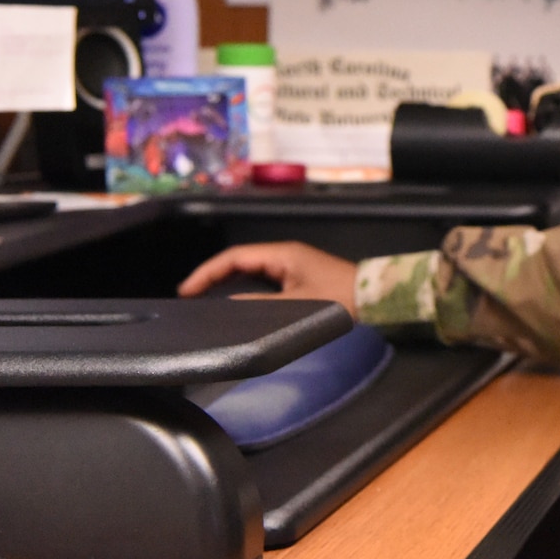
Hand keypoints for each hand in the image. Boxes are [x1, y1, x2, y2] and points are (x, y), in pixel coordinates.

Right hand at [179, 241, 358, 317]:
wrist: (372, 296)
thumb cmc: (338, 297)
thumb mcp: (296, 303)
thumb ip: (260, 304)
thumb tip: (228, 305)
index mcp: (282, 254)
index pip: (235, 257)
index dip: (208, 272)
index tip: (186, 290)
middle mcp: (284, 254)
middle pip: (239, 260)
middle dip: (212, 275)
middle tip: (189, 296)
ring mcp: (291, 264)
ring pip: (250, 268)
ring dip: (226, 280)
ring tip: (203, 298)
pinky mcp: (298, 275)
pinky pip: (262, 277)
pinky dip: (243, 285)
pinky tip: (233, 299)